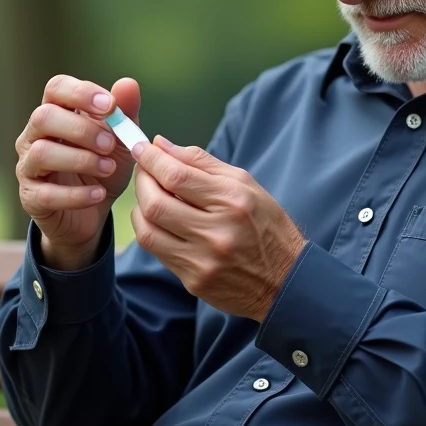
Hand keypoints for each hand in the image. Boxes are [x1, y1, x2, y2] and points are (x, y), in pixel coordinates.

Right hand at [15, 75, 141, 270]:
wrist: (93, 213)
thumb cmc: (104, 167)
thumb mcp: (122, 141)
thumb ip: (125, 113)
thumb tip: (128, 83)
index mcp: (57, 112)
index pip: (55, 88)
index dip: (80, 93)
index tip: (110, 106)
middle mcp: (34, 135)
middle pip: (43, 117)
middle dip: (81, 129)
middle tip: (110, 144)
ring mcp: (28, 166)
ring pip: (41, 153)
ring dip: (80, 160)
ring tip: (109, 169)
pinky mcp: (30, 197)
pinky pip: (46, 193)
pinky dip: (77, 194)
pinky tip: (99, 193)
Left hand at [130, 137, 306, 321]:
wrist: (285, 278)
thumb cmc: (266, 224)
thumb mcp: (245, 183)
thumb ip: (201, 162)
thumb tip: (161, 144)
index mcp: (233, 201)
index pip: (177, 176)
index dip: (151, 159)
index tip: (141, 147)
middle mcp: (217, 232)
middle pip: (156, 203)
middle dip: (141, 181)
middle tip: (143, 169)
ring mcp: (203, 260)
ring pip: (148, 231)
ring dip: (140, 207)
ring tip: (148, 194)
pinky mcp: (194, 280)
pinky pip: (157, 251)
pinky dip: (150, 229)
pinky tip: (158, 219)